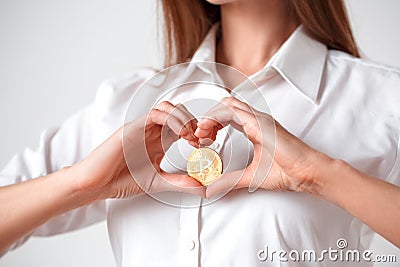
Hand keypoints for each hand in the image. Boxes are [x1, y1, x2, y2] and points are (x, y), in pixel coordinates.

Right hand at [71, 101, 203, 200]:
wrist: (96, 183)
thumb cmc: (122, 180)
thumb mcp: (159, 182)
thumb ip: (180, 183)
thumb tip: (203, 187)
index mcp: (160, 142)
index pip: (184, 126)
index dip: (198, 131)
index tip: (207, 144)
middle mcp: (153, 131)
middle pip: (179, 113)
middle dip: (194, 122)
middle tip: (202, 139)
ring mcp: (143, 127)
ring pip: (169, 108)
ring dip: (184, 118)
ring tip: (191, 136)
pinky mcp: (133, 126)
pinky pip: (155, 114)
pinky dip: (171, 119)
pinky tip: (180, 134)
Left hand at [195, 97, 321, 197]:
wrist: (306, 173)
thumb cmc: (286, 172)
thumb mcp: (249, 176)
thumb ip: (229, 181)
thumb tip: (209, 189)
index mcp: (253, 127)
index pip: (227, 115)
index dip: (212, 124)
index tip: (202, 139)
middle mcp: (255, 120)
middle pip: (224, 106)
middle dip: (208, 119)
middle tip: (198, 135)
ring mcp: (258, 119)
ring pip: (226, 105)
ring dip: (209, 116)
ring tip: (200, 132)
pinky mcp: (259, 123)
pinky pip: (232, 112)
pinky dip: (216, 118)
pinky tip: (208, 130)